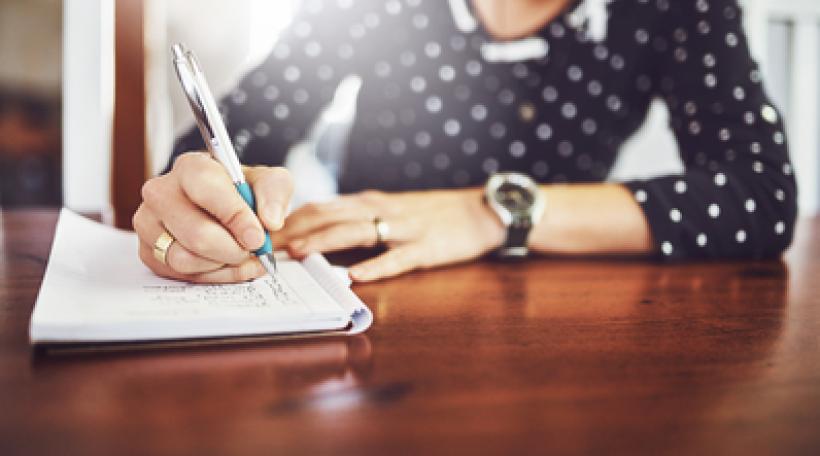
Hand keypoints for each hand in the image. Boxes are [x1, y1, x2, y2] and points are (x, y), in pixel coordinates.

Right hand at [134, 152, 292, 282]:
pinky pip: (180, 275)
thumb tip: (270, 220)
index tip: (257, 236)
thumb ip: (275, 194)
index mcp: (191, 167)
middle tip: (252, 250)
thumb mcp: (270, 183)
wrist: (227, 209)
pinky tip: (226, 263)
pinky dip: (211, 275)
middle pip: (196, 234)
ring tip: (240, 255)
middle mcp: (161, 192)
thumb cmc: (244, 193)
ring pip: (185, 260)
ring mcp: (149, 223)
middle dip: (233, 250)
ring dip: (222, 264)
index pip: (206, 191)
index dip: (235, 218)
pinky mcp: (149, 251)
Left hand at [275, 189, 505, 281]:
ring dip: (325, 241)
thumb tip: (319, 231)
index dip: (289, 219)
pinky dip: (376, 266)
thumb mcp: (391, 210)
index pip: (322, 206)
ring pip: (357, 231)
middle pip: (331, 216)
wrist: (480, 212)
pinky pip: (398, 258)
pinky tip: (356, 276)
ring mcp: (404, 228)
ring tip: (298, 253)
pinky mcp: (426, 247)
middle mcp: (382, 210)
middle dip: (295, 230)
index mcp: (371, 202)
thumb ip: (359, 218)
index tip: (261, 232)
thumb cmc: (433, 214)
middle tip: (265, 246)